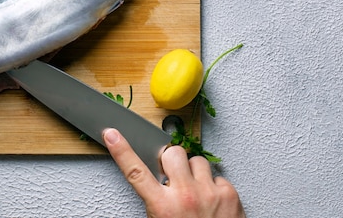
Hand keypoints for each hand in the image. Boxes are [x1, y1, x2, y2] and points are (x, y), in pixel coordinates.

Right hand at [103, 128, 244, 217]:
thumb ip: (156, 202)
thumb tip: (153, 185)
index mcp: (162, 207)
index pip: (136, 171)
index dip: (122, 151)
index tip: (113, 135)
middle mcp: (184, 196)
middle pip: (172, 154)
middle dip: (172, 162)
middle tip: (174, 176)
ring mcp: (208, 193)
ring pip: (197, 161)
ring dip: (194, 173)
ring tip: (195, 192)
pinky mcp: (229, 194)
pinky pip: (217, 176)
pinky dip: (214, 186)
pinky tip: (212, 200)